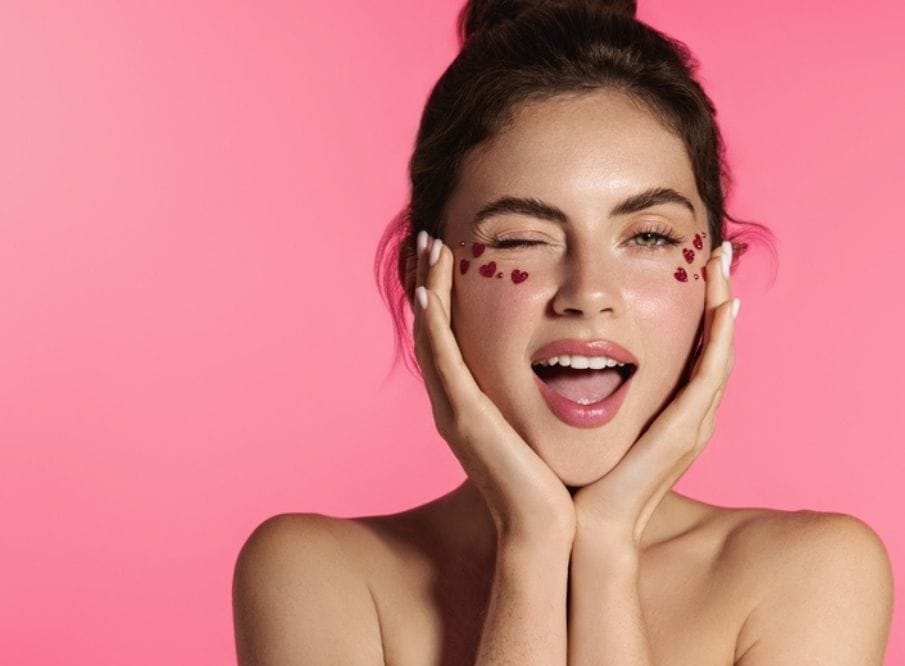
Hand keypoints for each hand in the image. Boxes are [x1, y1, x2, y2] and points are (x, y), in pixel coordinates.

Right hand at [412, 231, 575, 546]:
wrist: (547, 530)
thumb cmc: (554, 487)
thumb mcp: (543, 432)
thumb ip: (541, 404)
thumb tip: (563, 378)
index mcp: (473, 406)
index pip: (453, 339)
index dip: (447, 297)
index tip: (452, 258)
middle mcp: (454, 403)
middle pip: (433, 329)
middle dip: (429, 282)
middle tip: (430, 239)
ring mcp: (452, 408)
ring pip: (430, 334)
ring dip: (426, 287)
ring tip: (430, 247)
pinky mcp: (461, 414)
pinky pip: (440, 357)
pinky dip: (432, 321)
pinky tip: (429, 291)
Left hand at [570, 241, 738, 547]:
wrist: (577, 527)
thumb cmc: (571, 480)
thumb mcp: (574, 422)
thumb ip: (576, 392)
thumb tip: (543, 356)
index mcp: (663, 413)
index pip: (688, 350)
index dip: (694, 309)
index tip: (690, 265)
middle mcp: (686, 416)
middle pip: (714, 343)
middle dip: (718, 296)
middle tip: (720, 249)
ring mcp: (692, 423)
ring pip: (721, 351)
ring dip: (725, 303)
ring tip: (723, 261)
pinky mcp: (686, 429)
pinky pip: (712, 373)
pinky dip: (722, 337)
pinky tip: (725, 303)